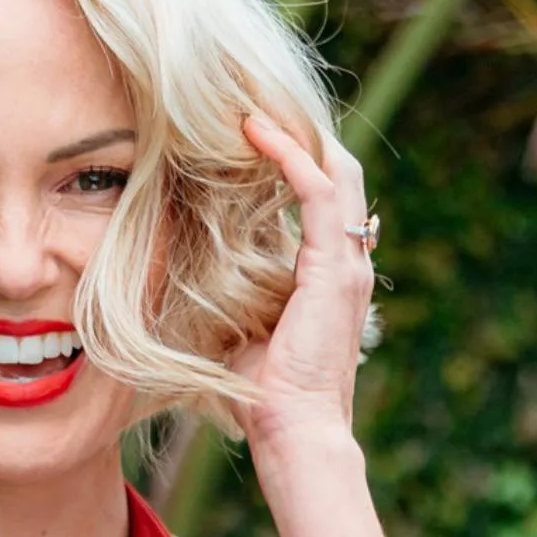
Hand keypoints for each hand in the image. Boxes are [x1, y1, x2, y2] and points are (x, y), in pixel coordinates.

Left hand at [232, 111, 374, 460]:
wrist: (294, 431)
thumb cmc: (264, 396)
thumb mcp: (245, 330)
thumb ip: (234, 295)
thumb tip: (188, 277)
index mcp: (332, 276)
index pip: (326, 200)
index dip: (295, 161)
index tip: (250, 136)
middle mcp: (348, 263)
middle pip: (337, 174)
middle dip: (298, 135)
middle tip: (252, 105)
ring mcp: (347, 264)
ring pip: (334, 171)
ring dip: (294, 133)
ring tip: (252, 106)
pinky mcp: (333, 268)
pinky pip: (318, 191)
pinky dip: (289, 155)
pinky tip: (255, 133)